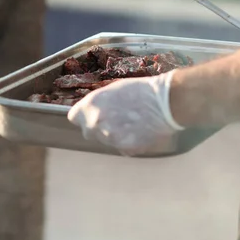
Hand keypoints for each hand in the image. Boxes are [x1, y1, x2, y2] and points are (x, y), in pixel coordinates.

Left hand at [67, 70, 183, 155]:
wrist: (166, 102)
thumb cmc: (142, 90)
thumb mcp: (114, 90)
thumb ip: (99, 103)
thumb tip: (95, 112)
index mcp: (91, 105)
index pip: (74, 118)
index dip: (85, 116)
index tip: (93, 115)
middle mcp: (96, 123)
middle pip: (89, 132)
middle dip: (99, 127)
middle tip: (117, 119)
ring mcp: (110, 138)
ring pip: (106, 141)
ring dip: (115, 135)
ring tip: (133, 124)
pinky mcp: (125, 148)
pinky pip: (122, 148)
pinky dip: (129, 142)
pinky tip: (140, 131)